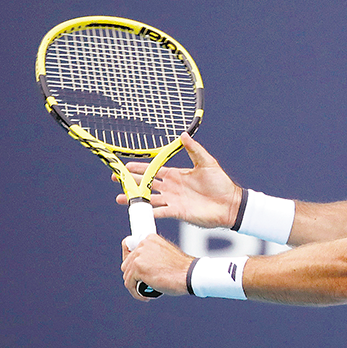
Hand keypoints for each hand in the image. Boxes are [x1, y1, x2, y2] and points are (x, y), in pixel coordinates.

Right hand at [114, 133, 242, 227]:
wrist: (230, 204)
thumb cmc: (221, 183)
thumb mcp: (207, 163)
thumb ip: (194, 150)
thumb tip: (183, 135)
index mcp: (177, 175)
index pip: (154, 170)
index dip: (140, 168)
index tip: (125, 166)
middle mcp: (172, 188)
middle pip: (147, 184)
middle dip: (131, 182)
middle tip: (116, 179)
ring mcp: (173, 200)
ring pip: (149, 199)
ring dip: (135, 199)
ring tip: (120, 199)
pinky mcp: (177, 212)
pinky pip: (159, 212)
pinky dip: (149, 212)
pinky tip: (138, 212)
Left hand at [121, 234, 194, 300]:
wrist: (189, 274)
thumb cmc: (181, 269)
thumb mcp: (165, 255)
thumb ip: (152, 255)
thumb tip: (140, 265)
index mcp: (150, 238)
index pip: (128, 246)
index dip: (130, 260)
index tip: (135, 270)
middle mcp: (143, 244)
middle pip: (126, 263)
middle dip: (133, 275)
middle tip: (143, 283)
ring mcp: (139, 256)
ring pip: (127, 275)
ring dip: (134, 285)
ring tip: (146, 291)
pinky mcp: (138, 268)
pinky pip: (129, 284)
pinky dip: (135, 292)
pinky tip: (145, 296)